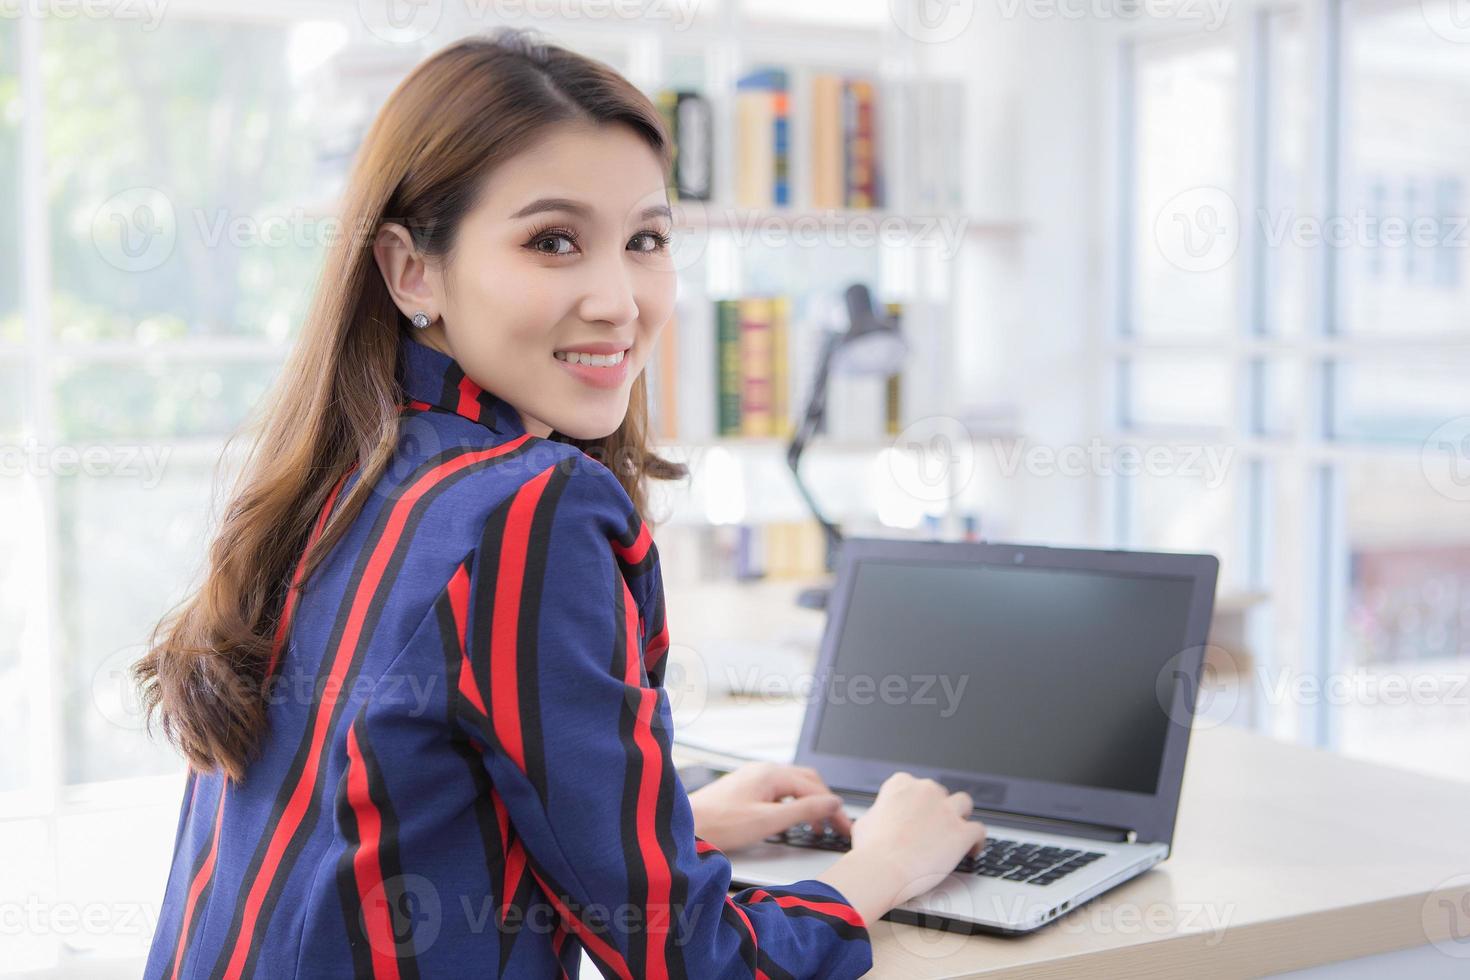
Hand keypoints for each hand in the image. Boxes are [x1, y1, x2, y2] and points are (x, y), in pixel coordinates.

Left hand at [687, 761, 852, 852]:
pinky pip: (779, 790)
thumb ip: (804, 811)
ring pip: (793, 785)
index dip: (833, 809)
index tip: (843, 828)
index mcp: (772, 773)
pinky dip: (793, 804)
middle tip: (835, 827)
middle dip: (824, 802)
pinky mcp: (746, 788)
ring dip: (809, 803)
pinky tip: (791, 820)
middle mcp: (764, 770)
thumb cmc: (720, 824)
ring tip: (816, 827)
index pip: (815, 788)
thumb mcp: (768, 820)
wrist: (687, 825)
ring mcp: (754, 777)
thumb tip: (832, 803)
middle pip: (807, 781)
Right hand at [848, 771, 987, 905]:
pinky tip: (972, 849)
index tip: (915, 814)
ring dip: (960, 816)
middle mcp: (926, 791)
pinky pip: (979, 830)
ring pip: (963, 803)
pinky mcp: (962, 832)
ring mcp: (947, 810)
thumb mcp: (865, 822)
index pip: (914, 785)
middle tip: (932, 829)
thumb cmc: (870, 850)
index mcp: (901, 784)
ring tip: (957, 831)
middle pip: (939, 794)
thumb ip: (878, 815)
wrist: (883, 869)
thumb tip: (878, 820)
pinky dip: (977, 840)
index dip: (916, 801)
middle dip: (937, 809)